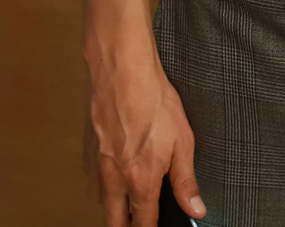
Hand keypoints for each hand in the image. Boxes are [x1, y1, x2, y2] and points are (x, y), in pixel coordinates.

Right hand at [84, 52, 204, 226]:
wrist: (122, 72)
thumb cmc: (153, 101)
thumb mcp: (183, 141)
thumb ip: (186, 181)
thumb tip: (195, 209)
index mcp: (140, 181)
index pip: (143, 222)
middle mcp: (114, 179)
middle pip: (116, 221)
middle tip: (137, 224)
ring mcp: (98, 166)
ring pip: (102, 202)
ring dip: (114, 208)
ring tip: (126, 207)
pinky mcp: (88, 151)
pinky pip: (93, 181)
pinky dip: (102, 187)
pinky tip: (112, 177)